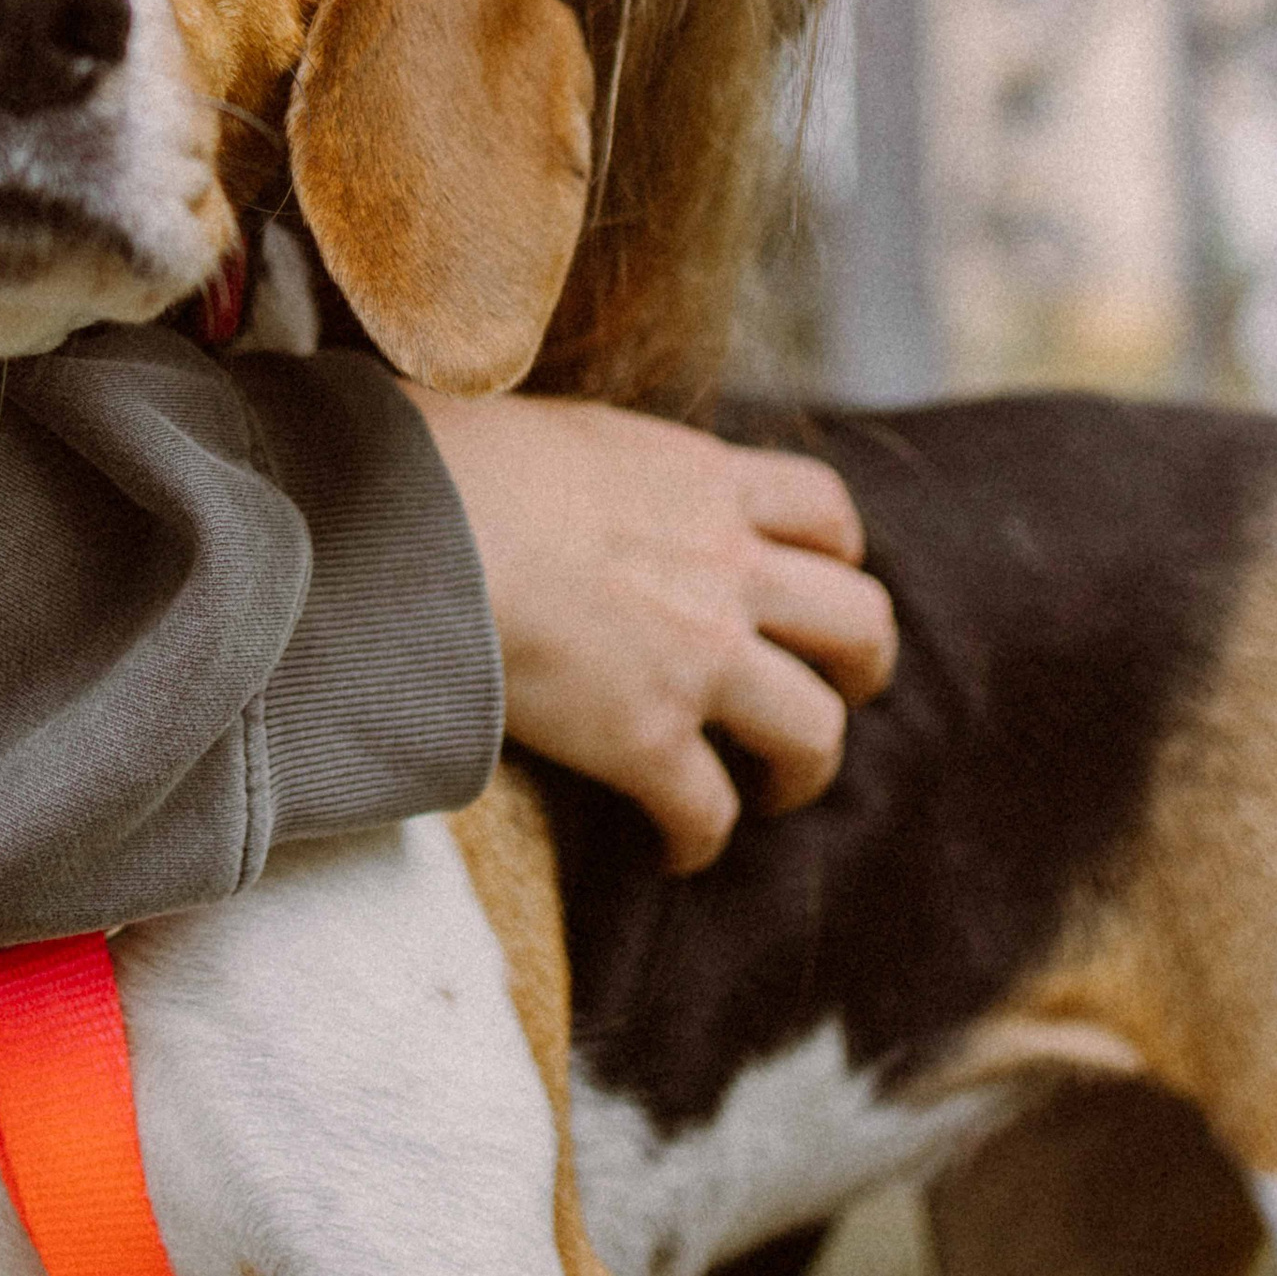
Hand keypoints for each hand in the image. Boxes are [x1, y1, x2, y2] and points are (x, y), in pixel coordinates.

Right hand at [410, 391, 896, 873]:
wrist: (414, 525)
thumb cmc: (447, 459)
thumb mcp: (553, 427)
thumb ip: (599, 461)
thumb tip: (551, 467)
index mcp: (701, 481)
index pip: (823, 509)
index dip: (835, 555)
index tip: (810, 582)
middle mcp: (725, 567)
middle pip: (860, 622)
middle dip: (862, 667)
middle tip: (832, 689)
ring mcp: (699, 657)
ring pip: (816, 730)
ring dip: (804, 767)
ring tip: (771, 785)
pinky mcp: (648, 739)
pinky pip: (710, 812)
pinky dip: (699, 840)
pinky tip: (672, 848)